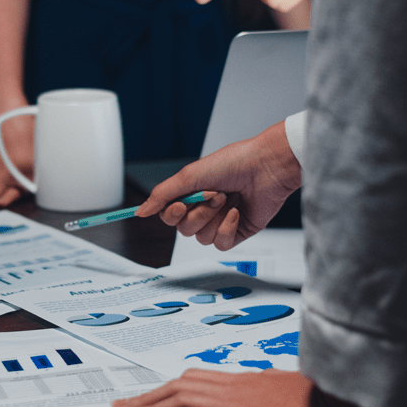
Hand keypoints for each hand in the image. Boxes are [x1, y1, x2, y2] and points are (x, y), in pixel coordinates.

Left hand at [111, 369, 373, 406]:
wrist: (346, 401)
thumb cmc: (325, 398)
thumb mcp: (290, 392)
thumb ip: (268, 392)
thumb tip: (261, 391)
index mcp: (245, 380)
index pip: (195, 378)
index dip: (167, 386)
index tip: (148, 393)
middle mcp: (234, 388)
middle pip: (179, 386)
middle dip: (147, 396)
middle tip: (120, 404)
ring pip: (178, 402)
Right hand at [135, 121, 300, 249]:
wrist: (266, 167)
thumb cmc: (232, 163)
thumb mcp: (190, 176)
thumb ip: (162, 195)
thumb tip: (140, 212)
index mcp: (191, 194)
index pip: (169, 216)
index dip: (173, 215)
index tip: (181, 204)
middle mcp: (204, 208)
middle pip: (184, 229)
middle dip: (198, 213)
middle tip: (214, 195)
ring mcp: (220, 221)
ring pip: (201, 238)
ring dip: (213, 219)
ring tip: (228, 199)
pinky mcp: (238, 231)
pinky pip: (221, 244)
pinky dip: (227, 228)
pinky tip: (237, 212)